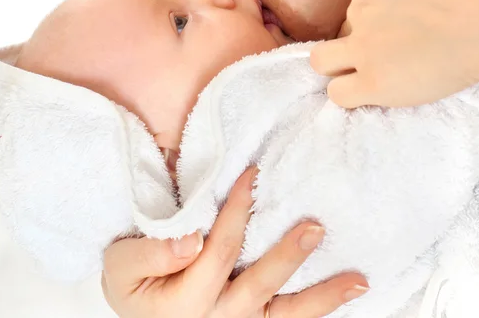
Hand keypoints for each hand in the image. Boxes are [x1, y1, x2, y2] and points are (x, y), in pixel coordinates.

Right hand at [102, 167, 368, 317]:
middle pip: (259, 285)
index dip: (236, 210)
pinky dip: (315, 313)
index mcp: (184, 303)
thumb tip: (193, 235)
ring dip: (322, 298)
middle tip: (316, 228)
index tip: (252, 175)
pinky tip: (344, 299)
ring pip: (284, 317)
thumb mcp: (122, 266)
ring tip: (357, 280)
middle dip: (288, 255)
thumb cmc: (133, 286)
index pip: (219, 249)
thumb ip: (152, 252)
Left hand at [264, 0, 478, 107]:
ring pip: (321, 64)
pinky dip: (351, 95)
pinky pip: (340, 95)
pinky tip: (373, 93)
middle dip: (341, 45)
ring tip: (367, 76)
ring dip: (337, 69)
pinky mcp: (375, 82)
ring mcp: (363, 46)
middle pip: (326, 33)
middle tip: (370, 54)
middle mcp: (360, 9)